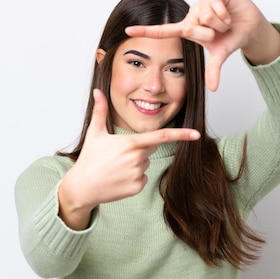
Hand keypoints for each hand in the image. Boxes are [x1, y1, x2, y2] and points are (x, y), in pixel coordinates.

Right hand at [58, 89, 199, 229]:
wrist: (83, 187)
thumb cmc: (89, 159)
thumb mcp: (95, 133)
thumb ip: (100, 111)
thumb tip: (97, 91)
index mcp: (130, 143)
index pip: (160, 136)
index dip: (181, 135)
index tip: (196, 134)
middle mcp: (137, 159)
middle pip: (150, 148)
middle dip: (140, 148)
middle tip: (119, 154)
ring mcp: (137, 174)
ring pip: (146, 164)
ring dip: (136, 164)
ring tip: (116, 167)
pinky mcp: (137, 187)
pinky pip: (143, 178)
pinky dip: (134, 177)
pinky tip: (119, 178)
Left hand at [125, 0, 279, 90]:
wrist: (250, 26)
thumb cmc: (230, 38)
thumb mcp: (220, 55)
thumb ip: (213, 70)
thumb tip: (213, 89)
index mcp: (189, 29)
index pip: (163, 32)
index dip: (145, 31)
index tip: (127, 31)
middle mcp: (192, 15)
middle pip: (191, 28)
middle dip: (209, 35)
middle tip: (218, 33)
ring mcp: (202, 3)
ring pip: (204, 16)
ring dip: (218, 24)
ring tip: (225, 23)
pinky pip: (213, 5)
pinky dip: (223, 13)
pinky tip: (228, 14)